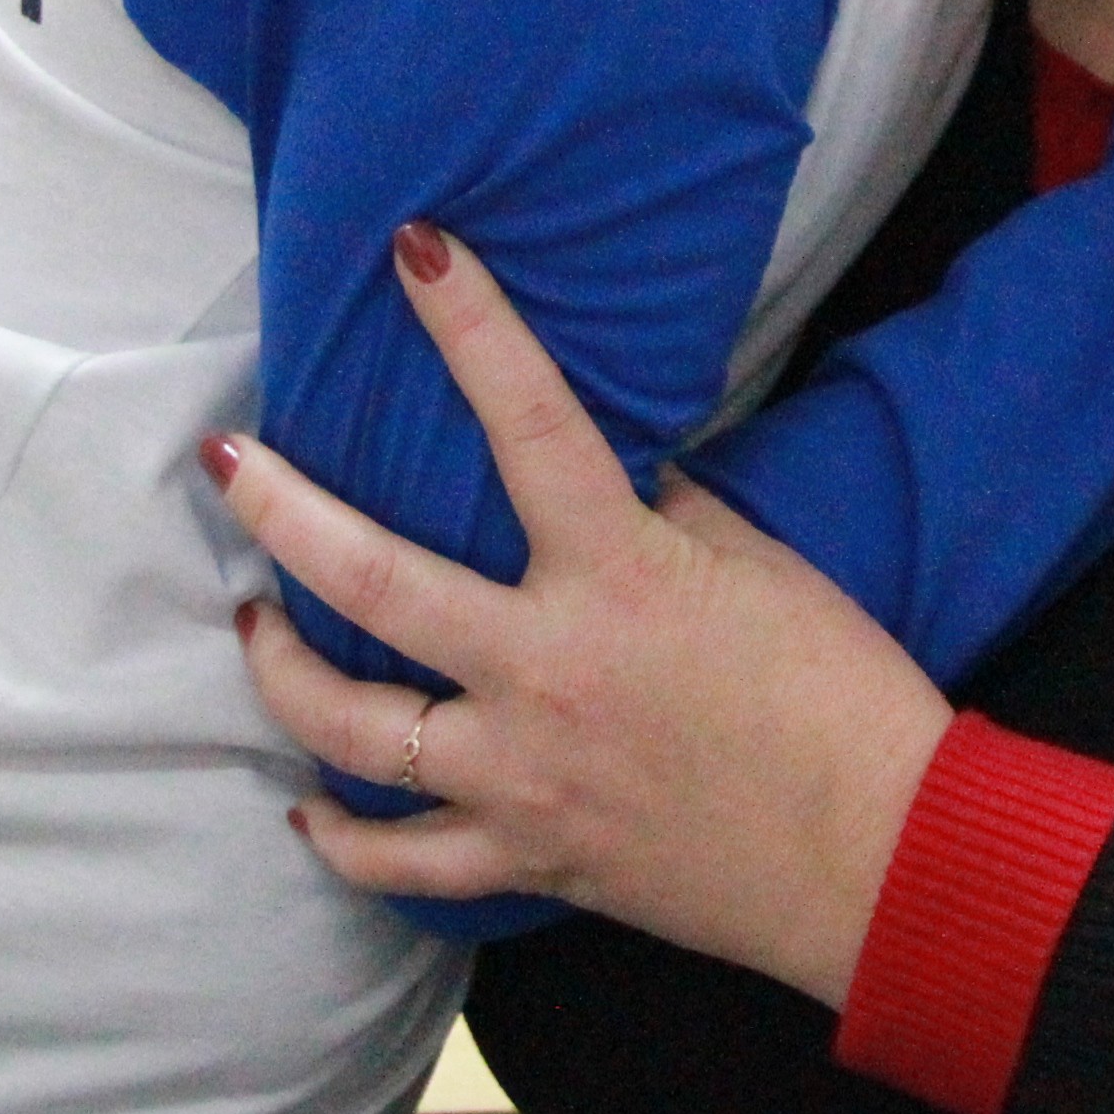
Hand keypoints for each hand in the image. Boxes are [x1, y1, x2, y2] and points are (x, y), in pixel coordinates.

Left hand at [221, 226, 949, 1009]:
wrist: (882, 856)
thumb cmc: (843, 699)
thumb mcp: (763, 571)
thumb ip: (668, 520)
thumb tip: (616, 481)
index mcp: (619, 575)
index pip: (529, 422)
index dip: (470, 324)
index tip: (413, 250)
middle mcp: (546, 669)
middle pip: (375, 582)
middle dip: (285, 513)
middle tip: (230, 465)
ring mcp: (524, 774)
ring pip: (353, 731)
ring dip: (283, 673)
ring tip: (253, 627)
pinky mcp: (532, 857)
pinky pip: (403, 863)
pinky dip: (342, 840)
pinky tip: (309, 811)